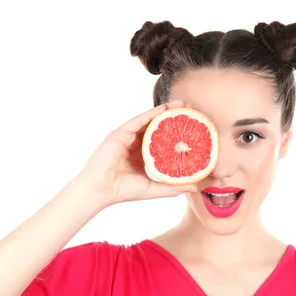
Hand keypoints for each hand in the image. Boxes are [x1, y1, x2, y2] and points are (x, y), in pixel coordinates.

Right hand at [76, 100, 197, 206]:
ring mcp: (127, 137)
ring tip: (182, 104)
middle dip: (174, 117)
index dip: (178, 133)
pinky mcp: (120, 133)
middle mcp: (136, 144)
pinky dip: (150, 114)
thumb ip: (173, 187)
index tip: (194, 127)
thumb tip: (195, 187)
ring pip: (149, 120)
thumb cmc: (123, 191)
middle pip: (158, 127)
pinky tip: (164, 109)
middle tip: (192, 110)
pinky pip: (138, 121)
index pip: (163, 140)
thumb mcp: (153, 189)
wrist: (101, 190)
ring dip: (165, 111)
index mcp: (143, 156)